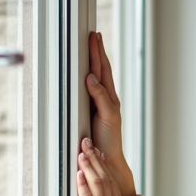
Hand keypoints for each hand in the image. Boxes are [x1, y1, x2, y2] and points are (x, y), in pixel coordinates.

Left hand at [77, 136, 133, 195]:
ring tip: (80, 151)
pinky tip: (78, 173)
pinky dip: (83, 185)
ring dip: (88, 166)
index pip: (112, 183)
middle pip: (105, 179)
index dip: (103, 165)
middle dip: (94, 159)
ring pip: (97, 185)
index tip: (96, 152)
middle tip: (86, 142)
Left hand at [86, 31, 137, 195]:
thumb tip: (85, 81)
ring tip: (94, 44)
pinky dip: (97, 87)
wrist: (109, 160)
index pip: (99, 71)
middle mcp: (108, 100)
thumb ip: (91, 100)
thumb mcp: (92, 118)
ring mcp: (110, 107)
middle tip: (94, 34)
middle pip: (103, 70)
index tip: (93, 37)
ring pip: (104, 79)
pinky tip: (89, 76)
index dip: (96, 54)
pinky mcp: (110, 118)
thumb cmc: (99, 142)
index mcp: (103, 98)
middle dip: (98, 52)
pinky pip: (102, 99)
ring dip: (98, 61)